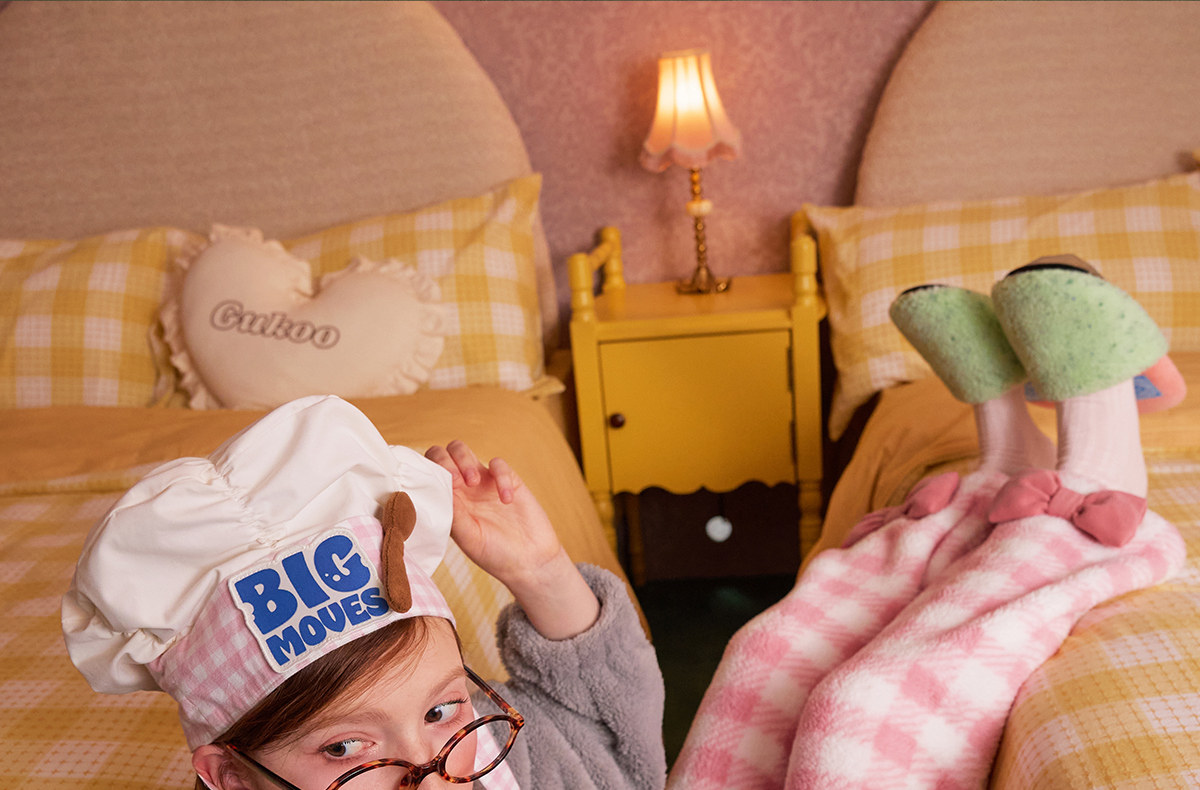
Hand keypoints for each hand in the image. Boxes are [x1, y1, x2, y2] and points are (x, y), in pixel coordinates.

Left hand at [424, 441, 560, 588]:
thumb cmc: (496, 555)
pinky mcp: (508, 480)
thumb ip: (454, 514)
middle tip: (456, 480)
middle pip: (443, 455)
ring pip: (463, 451)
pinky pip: (499, 464)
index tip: (442, 485)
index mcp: (449, 503)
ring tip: (474, 483)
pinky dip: (501, 477)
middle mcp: (462, 489)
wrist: (530, 562)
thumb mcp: (469, 538)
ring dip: (465, 461)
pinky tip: (506, 500)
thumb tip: (439, 489)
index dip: (430, 472)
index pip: (429, 475)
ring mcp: (484, 482)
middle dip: (445, 460)